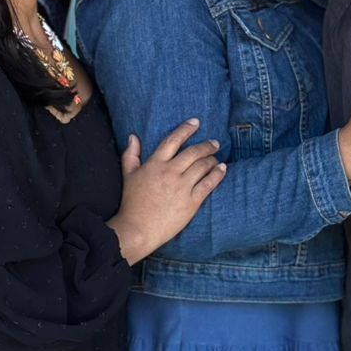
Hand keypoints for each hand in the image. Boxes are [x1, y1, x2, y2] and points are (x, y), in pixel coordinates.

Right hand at [107, 119, 225, 264]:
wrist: (138, 229)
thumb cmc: (132, 202)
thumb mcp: (128, 175)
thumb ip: (131, 154)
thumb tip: (133, 136)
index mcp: (155, 164)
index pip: (173, 140)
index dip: (186, 129)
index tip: (196, 122)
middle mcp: (170, 172)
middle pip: (193, 152)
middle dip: (206, 146)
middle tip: (214, 143)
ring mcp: (182, 187)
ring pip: (203, 166)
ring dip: (212, 159)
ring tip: (216, 158)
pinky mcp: (191, 201)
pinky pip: (209, 184)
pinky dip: (218, 174)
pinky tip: (222, 169)